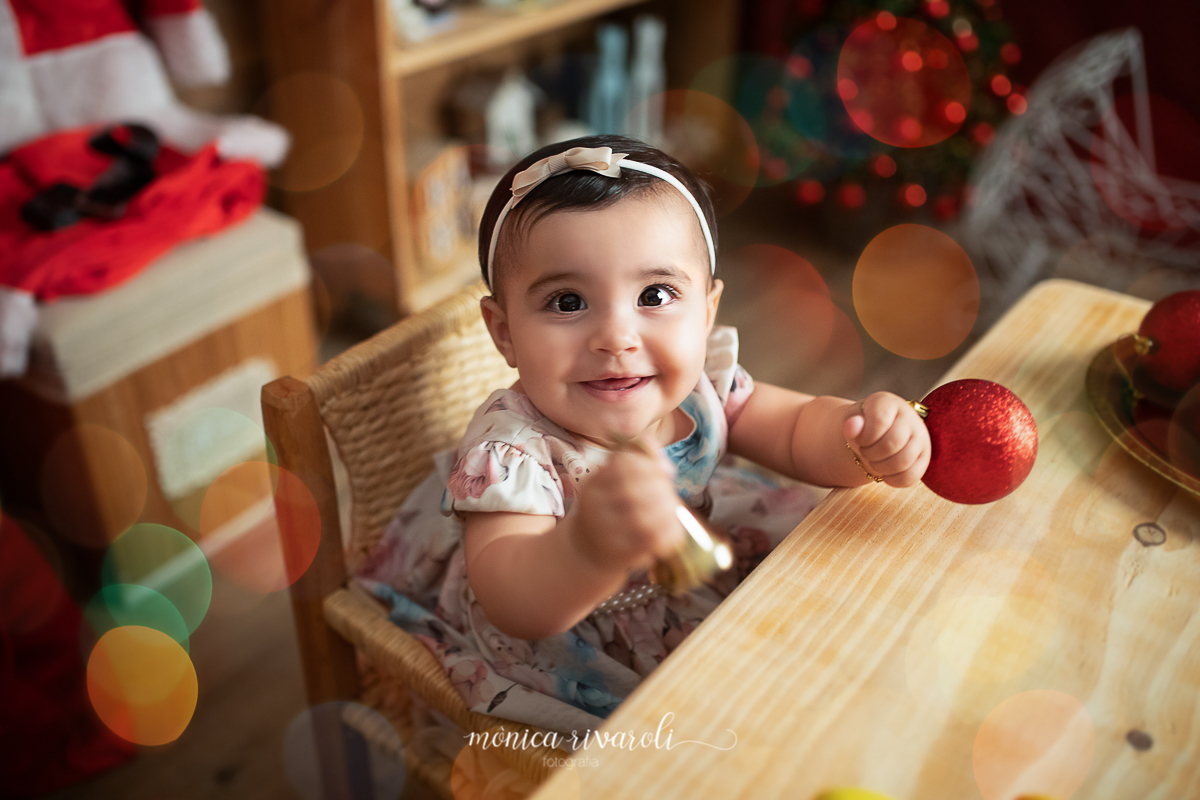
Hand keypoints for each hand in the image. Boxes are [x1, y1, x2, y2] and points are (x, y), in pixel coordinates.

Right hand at [568, 446, 683, 572]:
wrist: (587, 550)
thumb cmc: (609, 508)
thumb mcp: (613, 481)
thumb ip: (638, 461)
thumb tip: (663, 460)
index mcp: (594, 484)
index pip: (624, 465)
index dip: (651, 465)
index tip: (666, 473)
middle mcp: (594, 506)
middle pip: (633, 491)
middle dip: (661, 490)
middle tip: (670, 495)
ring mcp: (605, 531)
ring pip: (642, 518)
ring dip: (666, 512)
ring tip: (672, 511)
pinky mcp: (619, 553)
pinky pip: (650, 541)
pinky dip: (667, 533)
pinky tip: (673, 528)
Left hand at [842, 392, 929, 487]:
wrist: (877, 435)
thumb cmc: (864, 426)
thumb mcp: (852, 420)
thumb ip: (851, 422)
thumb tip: (852, 425)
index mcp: (889, 403)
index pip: (880, 422)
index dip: (866, 437)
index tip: (861, 439)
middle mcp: (911, 417)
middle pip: (892, 444)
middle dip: (871, 454)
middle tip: (865, 452)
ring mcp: (921, 438)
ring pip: (903, 462)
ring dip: (881, 467)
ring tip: (874, 460)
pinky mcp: (924, 458)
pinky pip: (911, 476)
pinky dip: (893, 479)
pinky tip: (885, 471)